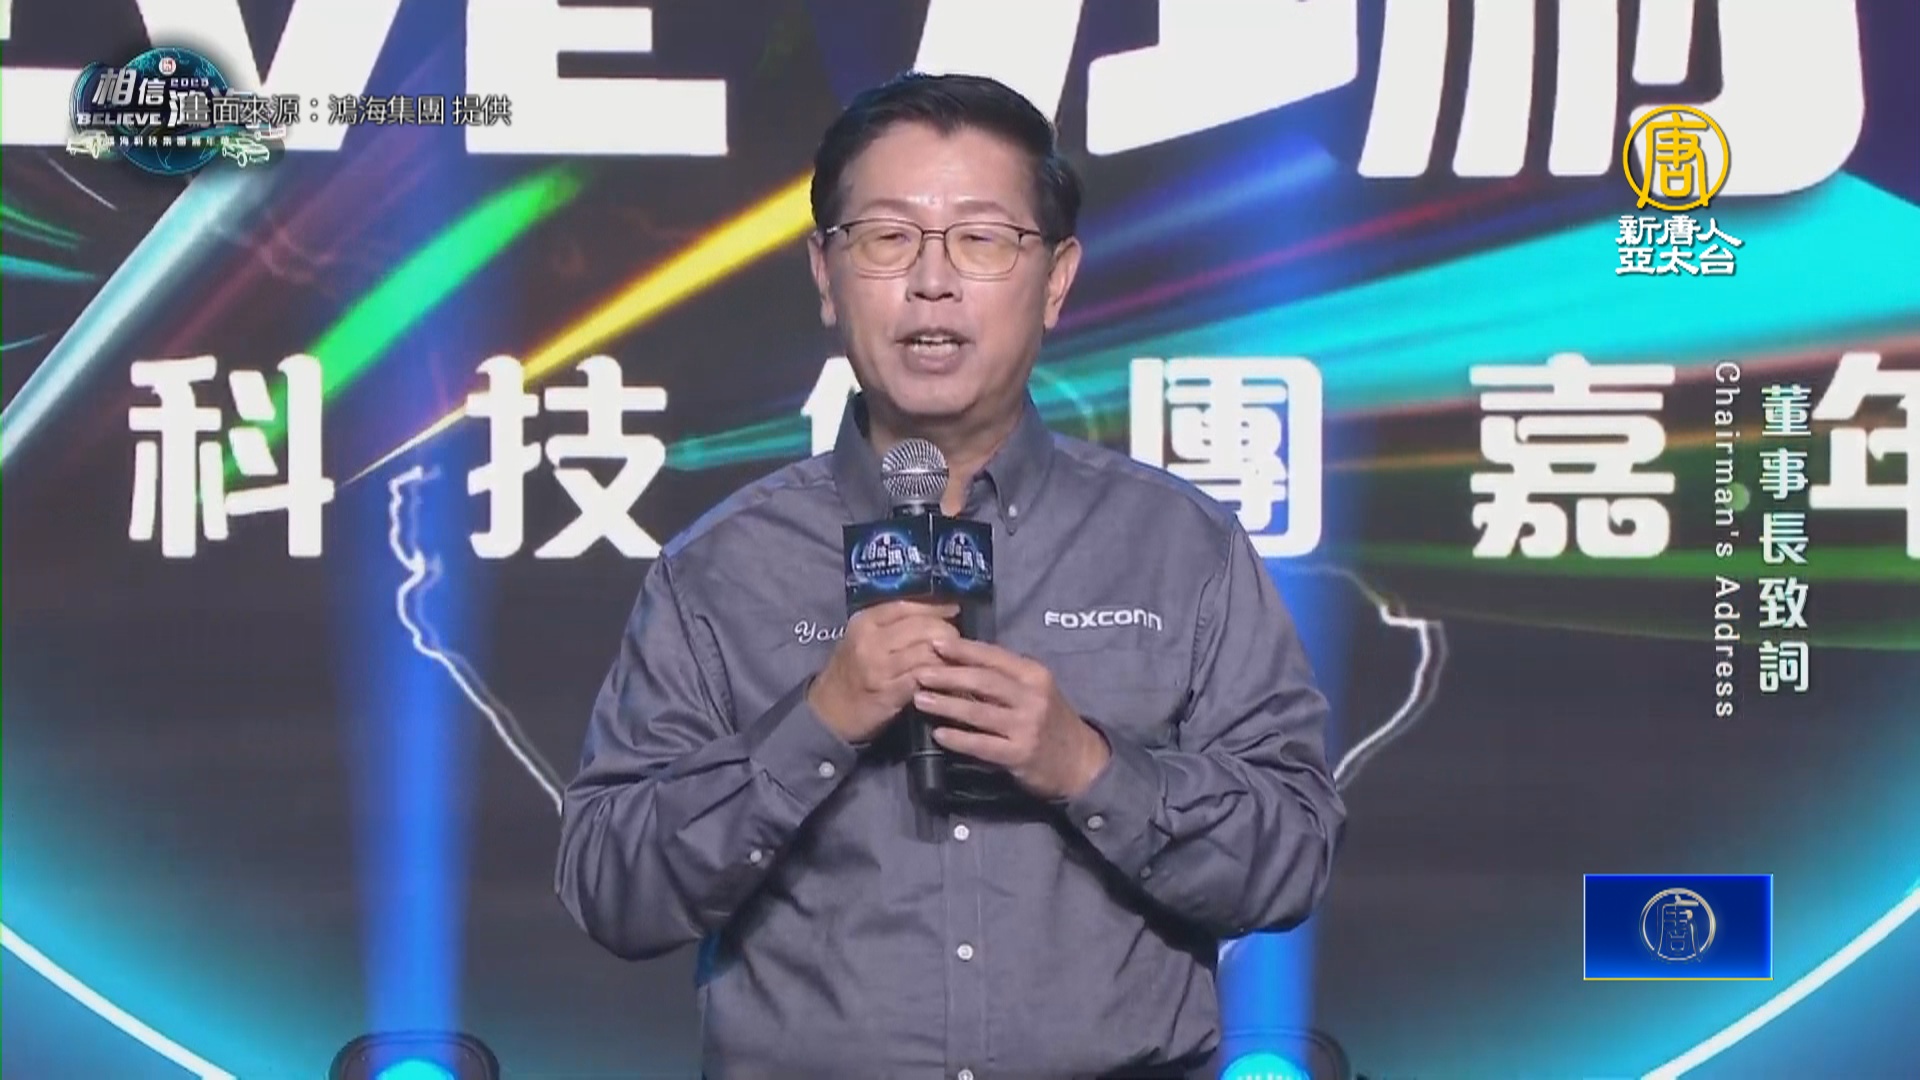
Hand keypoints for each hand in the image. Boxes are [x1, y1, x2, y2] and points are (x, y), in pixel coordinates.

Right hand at [808, 600, 960, 743]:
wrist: (828, 712)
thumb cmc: (850, 671)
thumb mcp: (861, 639)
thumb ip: (890, 625)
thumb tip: (931, 612)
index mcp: (865, 622)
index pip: (906, 605)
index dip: (934, 606)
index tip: (953, 609)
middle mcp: (871, 641)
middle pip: (922, 627)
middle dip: (947, 631)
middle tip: (957, 639)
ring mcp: (880, 668)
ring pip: (927, 651)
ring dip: (947, 656)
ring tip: (954, 659)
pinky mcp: (890, 692)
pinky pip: (924, 677)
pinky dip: (939, 676)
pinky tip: (946, 678)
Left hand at [912, 638, 1110, 800]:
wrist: (1081, 761)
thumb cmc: (1050, 720)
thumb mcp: (1036, 690)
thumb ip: (1005, 676)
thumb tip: (960, 659)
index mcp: (1034, 674)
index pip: (994, 656)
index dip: (963, 649)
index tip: (935, 643)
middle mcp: (1032, 697)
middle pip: (983, 681)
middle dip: (948, 675)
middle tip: (920, 672)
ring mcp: (1026, 726)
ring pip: (979, 712)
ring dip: (946, 705)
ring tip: (920, 700)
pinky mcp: (1019, 754)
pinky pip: (982, 745)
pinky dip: (958, 739)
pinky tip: (938, 734)